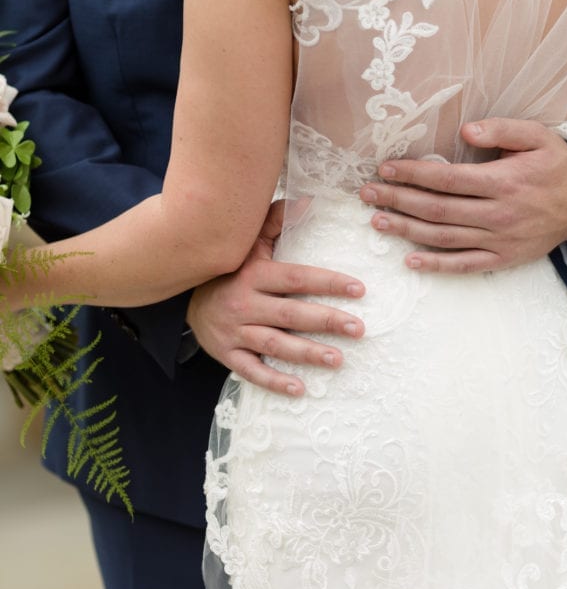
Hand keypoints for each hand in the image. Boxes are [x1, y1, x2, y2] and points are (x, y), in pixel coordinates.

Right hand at [186, 202, 364, 396]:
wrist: (184, 297)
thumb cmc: (228, 268)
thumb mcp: (248, 241)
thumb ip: (276, 220)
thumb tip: (308, 200)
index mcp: (254, 274)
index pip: (297, 278)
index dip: (328, 283)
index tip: (358, 289)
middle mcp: (244, 304)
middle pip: (291, 315)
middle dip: (326, 321)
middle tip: (358, 329)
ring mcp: (235, 331)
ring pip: (275, 344)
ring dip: (308, 353)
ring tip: (338, 359)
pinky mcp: (227, 354)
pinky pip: (252, 370)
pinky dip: (274, 381)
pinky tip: (300, 388)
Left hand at [359, 118, 566, 273]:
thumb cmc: (557, 164)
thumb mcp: (538, 136)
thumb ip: (502, 129)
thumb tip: (465, 129)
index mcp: (503, 182)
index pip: (446, 179)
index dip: (412, 174)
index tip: (384, 169)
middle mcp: (498, 213)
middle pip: (437, 209)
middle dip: (397, 201)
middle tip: (367, 195)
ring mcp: (500, 239)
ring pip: (444, 238)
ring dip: (407, 231)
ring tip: (377, 222)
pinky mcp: (504, 258)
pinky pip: (465, 265)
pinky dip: (437, 266)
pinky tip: (410, 261)